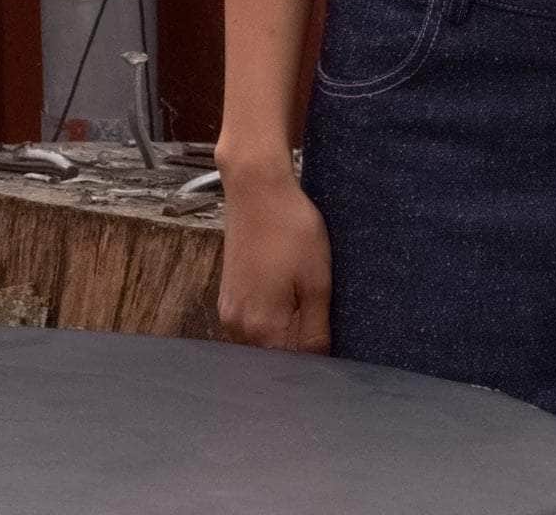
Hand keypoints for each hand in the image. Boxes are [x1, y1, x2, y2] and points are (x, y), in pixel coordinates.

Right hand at [217, 169, 331, 352]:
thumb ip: (315, 330)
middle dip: (297, 345)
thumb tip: (317, 363)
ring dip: (284, 329)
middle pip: (274, 356)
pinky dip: (270, 315)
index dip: (313, 359)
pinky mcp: (227, 295)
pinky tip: (286, 289)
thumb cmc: (291, 229)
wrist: (257, 188)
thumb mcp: (317, 281)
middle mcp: (237, 328)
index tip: (328, 338)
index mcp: (261, 329)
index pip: (291, 367)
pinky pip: (252, 320)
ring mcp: (228, 312)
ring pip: (262, 339)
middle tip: (320, 314)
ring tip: (303, 297)